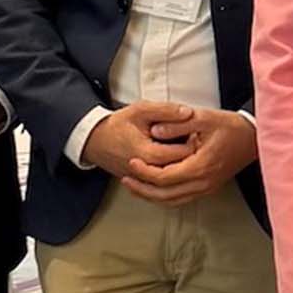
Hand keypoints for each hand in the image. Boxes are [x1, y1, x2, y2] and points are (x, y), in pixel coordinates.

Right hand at [80, 100, 197, 184]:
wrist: (94, 141)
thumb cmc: (117, 125)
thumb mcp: (141, 110)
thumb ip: (165, 110)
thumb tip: (188, 112)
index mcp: (147, 153)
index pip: (181, 153)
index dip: (193, 142)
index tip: (198, 132)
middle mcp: (145, 171)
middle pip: (178, 167)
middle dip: (190, 155)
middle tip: (197, 141)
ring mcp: (142, 180)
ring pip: (171, 178)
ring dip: (181, 165)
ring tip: (188, 150)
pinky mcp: (140, 182)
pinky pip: (161, 182)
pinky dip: (171, 172)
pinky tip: (176, 160)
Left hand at [119, 108, 258, 205]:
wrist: (255, 137)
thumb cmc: (232, 127)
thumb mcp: (204, 117)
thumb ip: (178, 125)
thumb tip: (155, 130)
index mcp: (201, 166)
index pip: (164, 177)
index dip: (144, 172)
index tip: (133, 161)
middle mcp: (203, 182)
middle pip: (164, 195)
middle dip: (142, 189)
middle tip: (126, 179)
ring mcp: (206, 187)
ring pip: (172, 200)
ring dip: (151, 195)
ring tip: (136, 185)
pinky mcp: (208, 187)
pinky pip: (181, 198)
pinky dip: (164, 195)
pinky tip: (156, 187)